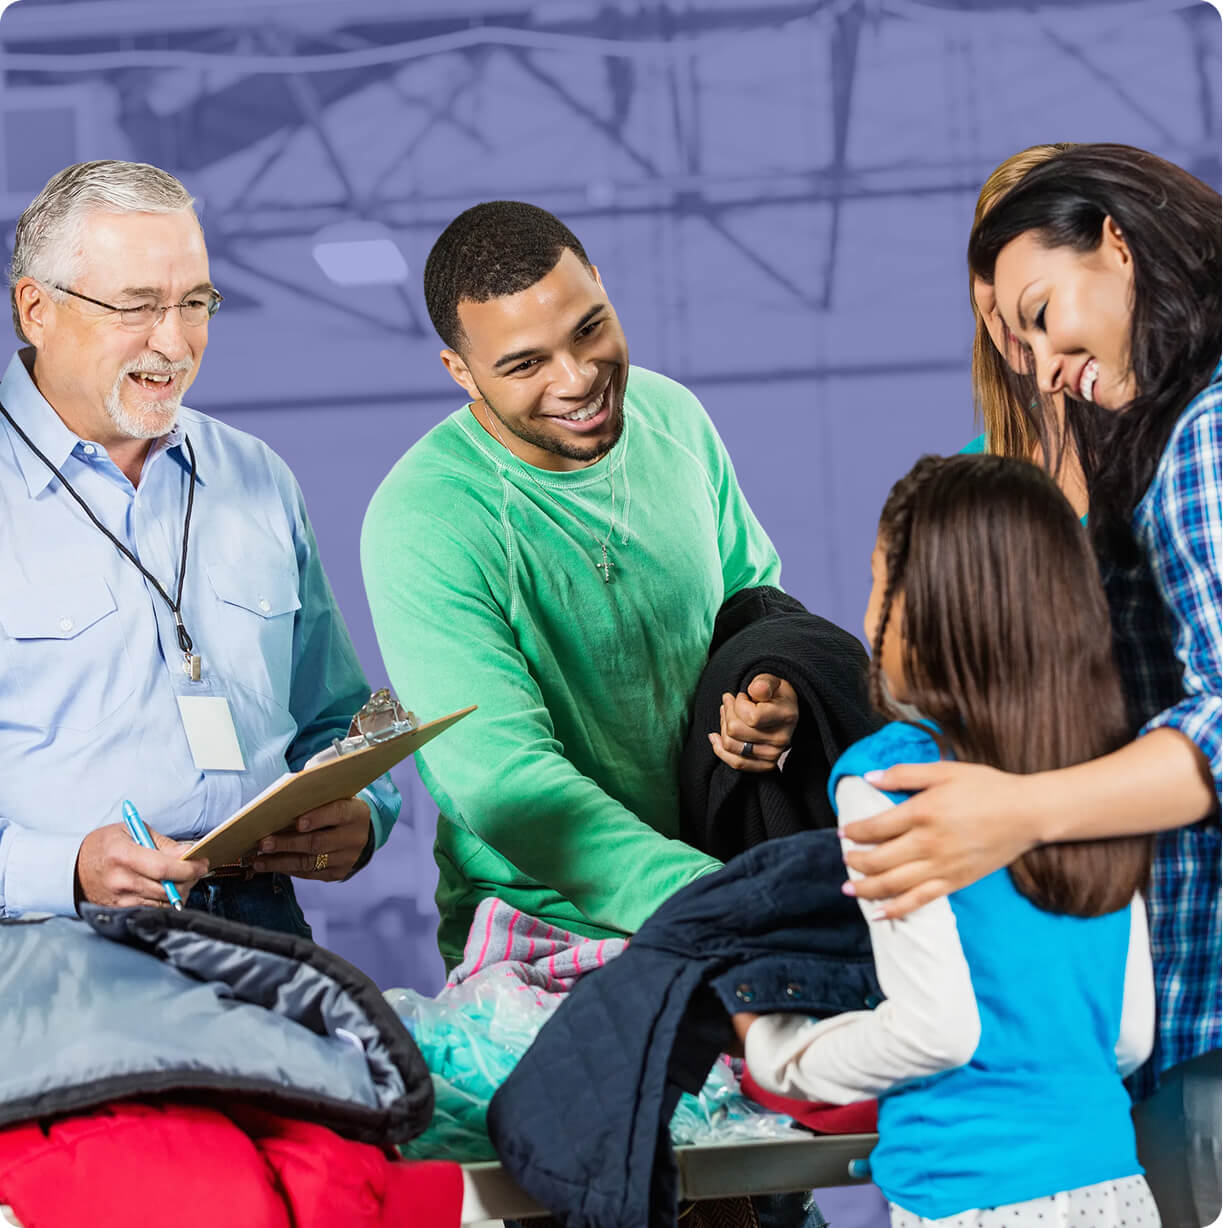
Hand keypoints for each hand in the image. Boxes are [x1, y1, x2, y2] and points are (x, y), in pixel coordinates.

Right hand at [75, 823, 208, 908]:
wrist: (72, 869)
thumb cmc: (104, 845)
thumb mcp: (131, 830)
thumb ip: (162, 843)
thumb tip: (188, 852)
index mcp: (123, 856)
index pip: (164, 867)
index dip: (188, 867)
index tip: (202, 863)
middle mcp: (121, 881)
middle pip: (167, 888)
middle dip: (190, 879)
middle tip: (196, 869)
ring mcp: (120, 900)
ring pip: (164, 902)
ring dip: (181, 891)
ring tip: (183, 878)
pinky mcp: (120, 912)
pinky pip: (153, 910)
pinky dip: (166, 901)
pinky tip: (168, 890)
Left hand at [252, 797, 371, 881]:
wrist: (358, 832)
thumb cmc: (336, 807)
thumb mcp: (334, 796)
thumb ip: (315, 795)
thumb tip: (282, 799)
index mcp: (356, 813)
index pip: (337, 813)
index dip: (317, 818)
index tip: (297, 822)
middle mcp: (355, 837)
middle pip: (319, 843)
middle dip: (288, 844)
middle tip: (263, 843)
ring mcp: (348, 858)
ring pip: (310, 863)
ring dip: (281, 862)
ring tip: (258, 860)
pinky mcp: (338, 873)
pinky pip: (309, 874)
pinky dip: (287, 870)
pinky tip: (270, 866)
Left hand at [708, 674, 797, 773]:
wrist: (784, 712)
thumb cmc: (774, 694)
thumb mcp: (771, 681)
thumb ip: (763, 683)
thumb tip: (755, 690)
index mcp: (786, 716)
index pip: (750, 717)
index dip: (739, 703)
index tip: (742, 696)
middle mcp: (781, 739)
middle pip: (735, 731)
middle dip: (727, 713)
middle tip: (729, 702)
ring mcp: (773, 754)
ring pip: (731, 745)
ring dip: (723, 727)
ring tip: (726, 714)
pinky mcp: (765, 765)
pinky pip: (735, 762)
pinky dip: (721, 750)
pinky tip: (716, 737)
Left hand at [840, 761, 1039, 918]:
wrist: (1027, 813)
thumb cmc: (986, 787)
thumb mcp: (943, 771)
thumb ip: (904, 774)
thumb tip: (869, 776)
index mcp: (921, 812)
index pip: (874, 828)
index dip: (854, 832)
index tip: (844, 833)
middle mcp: (927, 843)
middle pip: (878, 860)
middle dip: (855, 861)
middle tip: (846, 859)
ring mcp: (941, 866)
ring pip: (893, 884)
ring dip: (866, 888)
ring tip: (849, 888)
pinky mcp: (955, 882)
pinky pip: (919, 901)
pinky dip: (896, 910)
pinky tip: (879, 914)